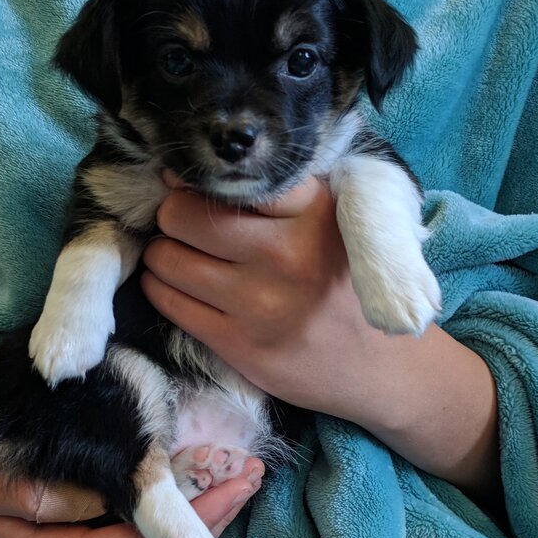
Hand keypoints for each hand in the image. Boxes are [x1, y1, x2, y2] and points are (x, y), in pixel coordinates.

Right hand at [0, 457, 263, 537]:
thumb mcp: (1, 484)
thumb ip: (53, 497)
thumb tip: (119, 500)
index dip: (195, 520)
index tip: (235, 480)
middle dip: (215, 516)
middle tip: (252, 471)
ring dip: (209, 517)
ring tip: (244, 474)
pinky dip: (190, 518)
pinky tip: (214, 487)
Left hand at [141, 175, 375, 417]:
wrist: (378, 366)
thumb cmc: (347, 283)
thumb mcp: (337, 221)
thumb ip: (284, 193)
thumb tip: (194, 172)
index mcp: (314, 213)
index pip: (230, 178)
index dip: (195, 178)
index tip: (186, 181)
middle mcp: (285, 256)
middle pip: (184, 216)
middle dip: (172, 215)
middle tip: (180, 221)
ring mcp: (260, 304)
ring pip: (169, 260)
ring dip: (163, 252)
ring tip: (174, 252)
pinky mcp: (239, 344)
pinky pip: (171, 304)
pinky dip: (160, 287)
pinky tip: (172, 283)